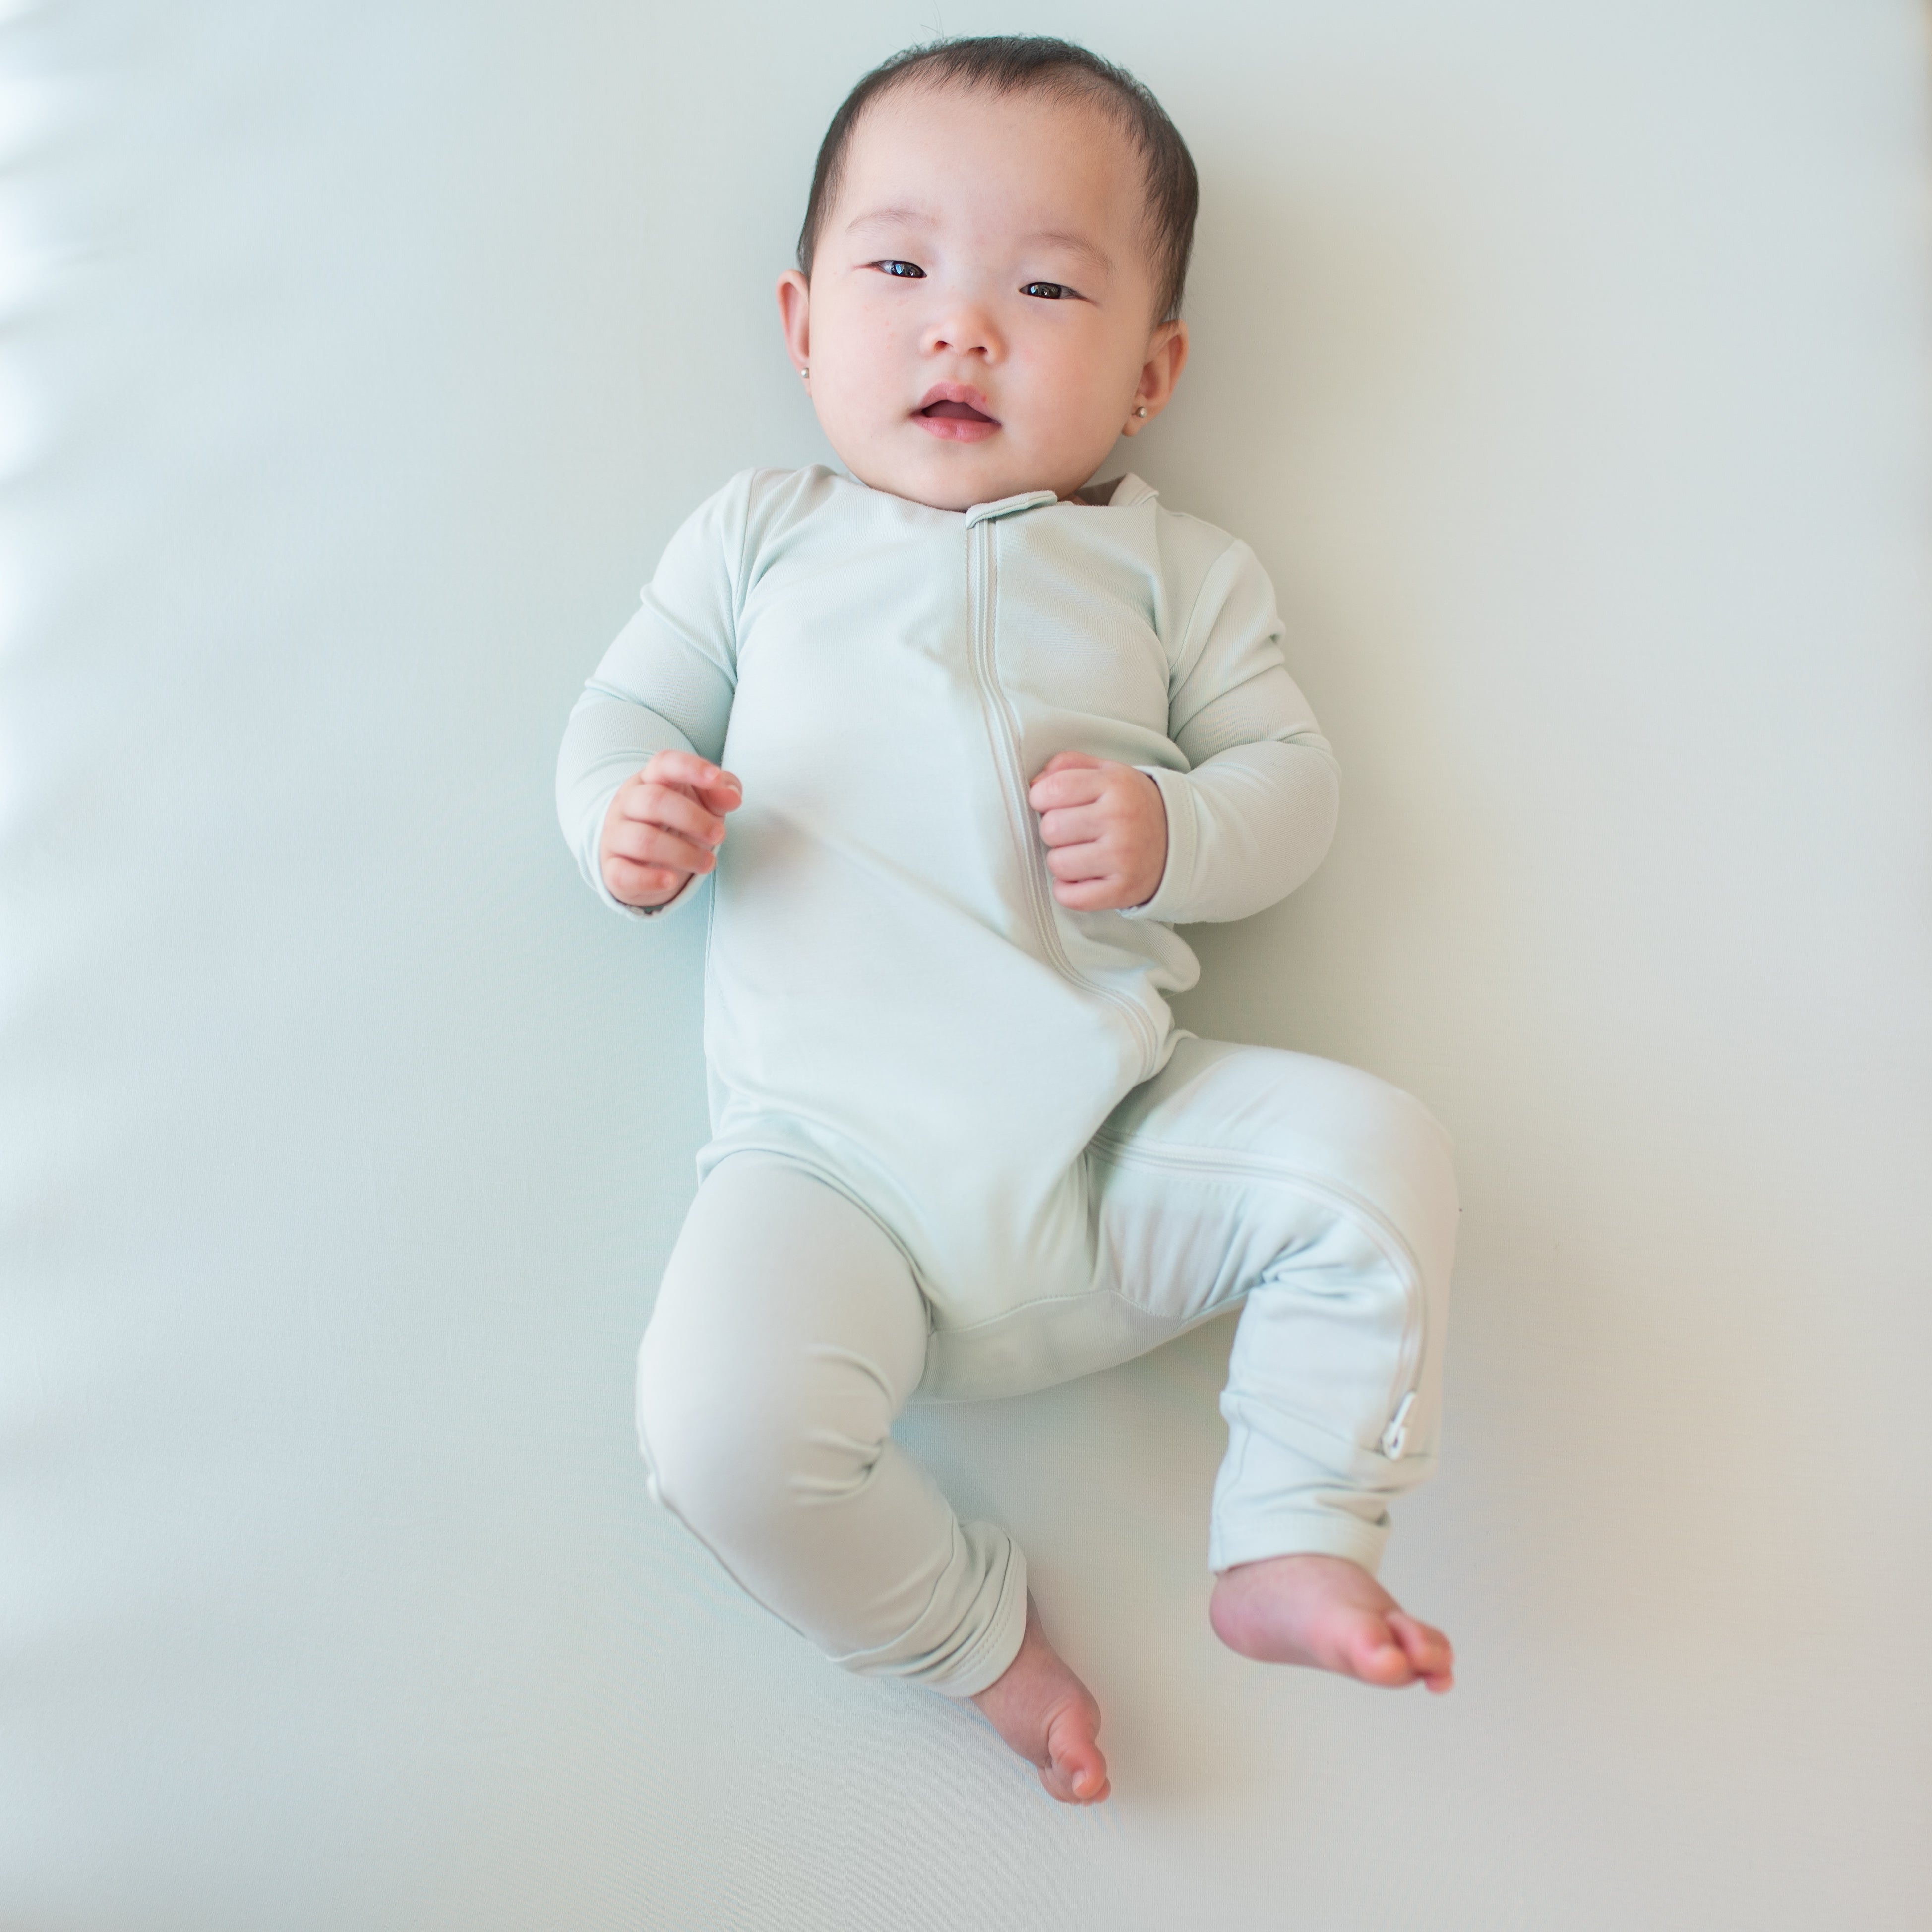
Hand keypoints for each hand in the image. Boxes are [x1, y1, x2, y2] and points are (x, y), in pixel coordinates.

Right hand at [599, 749, 741, 908]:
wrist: (640, 857)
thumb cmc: (676, 823)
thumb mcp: (703, 802)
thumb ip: (720, 792)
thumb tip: (733, 797)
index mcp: (651, 780)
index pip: (664, 763)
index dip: (690, 767)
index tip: (715, 778)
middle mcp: (628, 803)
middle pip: (654, 801)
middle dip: (693, 819)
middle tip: (719, 835)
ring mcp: (616, 836)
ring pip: (643, 840)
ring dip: (683, 854)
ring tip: (708, 863)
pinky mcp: (612, 869)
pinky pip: (622, 874)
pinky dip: (649, 879)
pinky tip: (670, 880)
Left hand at [1027, 751, 1166, 911]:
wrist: (1181, 841)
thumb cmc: (1132, 806)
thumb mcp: (1108, 772)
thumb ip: (1068, 766)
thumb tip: (1034, 782)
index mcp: (1115, 784)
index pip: (1051, 790)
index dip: (1042, 799)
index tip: (1055, 804)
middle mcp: (1120, 818)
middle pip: (1050, 828)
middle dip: (1055, 831)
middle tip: (1075, 832)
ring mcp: (1122, 857)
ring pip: (1057, 863)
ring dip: (1062, 861)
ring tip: (1082, 854)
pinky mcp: (1122, 890)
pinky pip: (1069, 896)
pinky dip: (1068, 890)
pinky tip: (1083, 877)